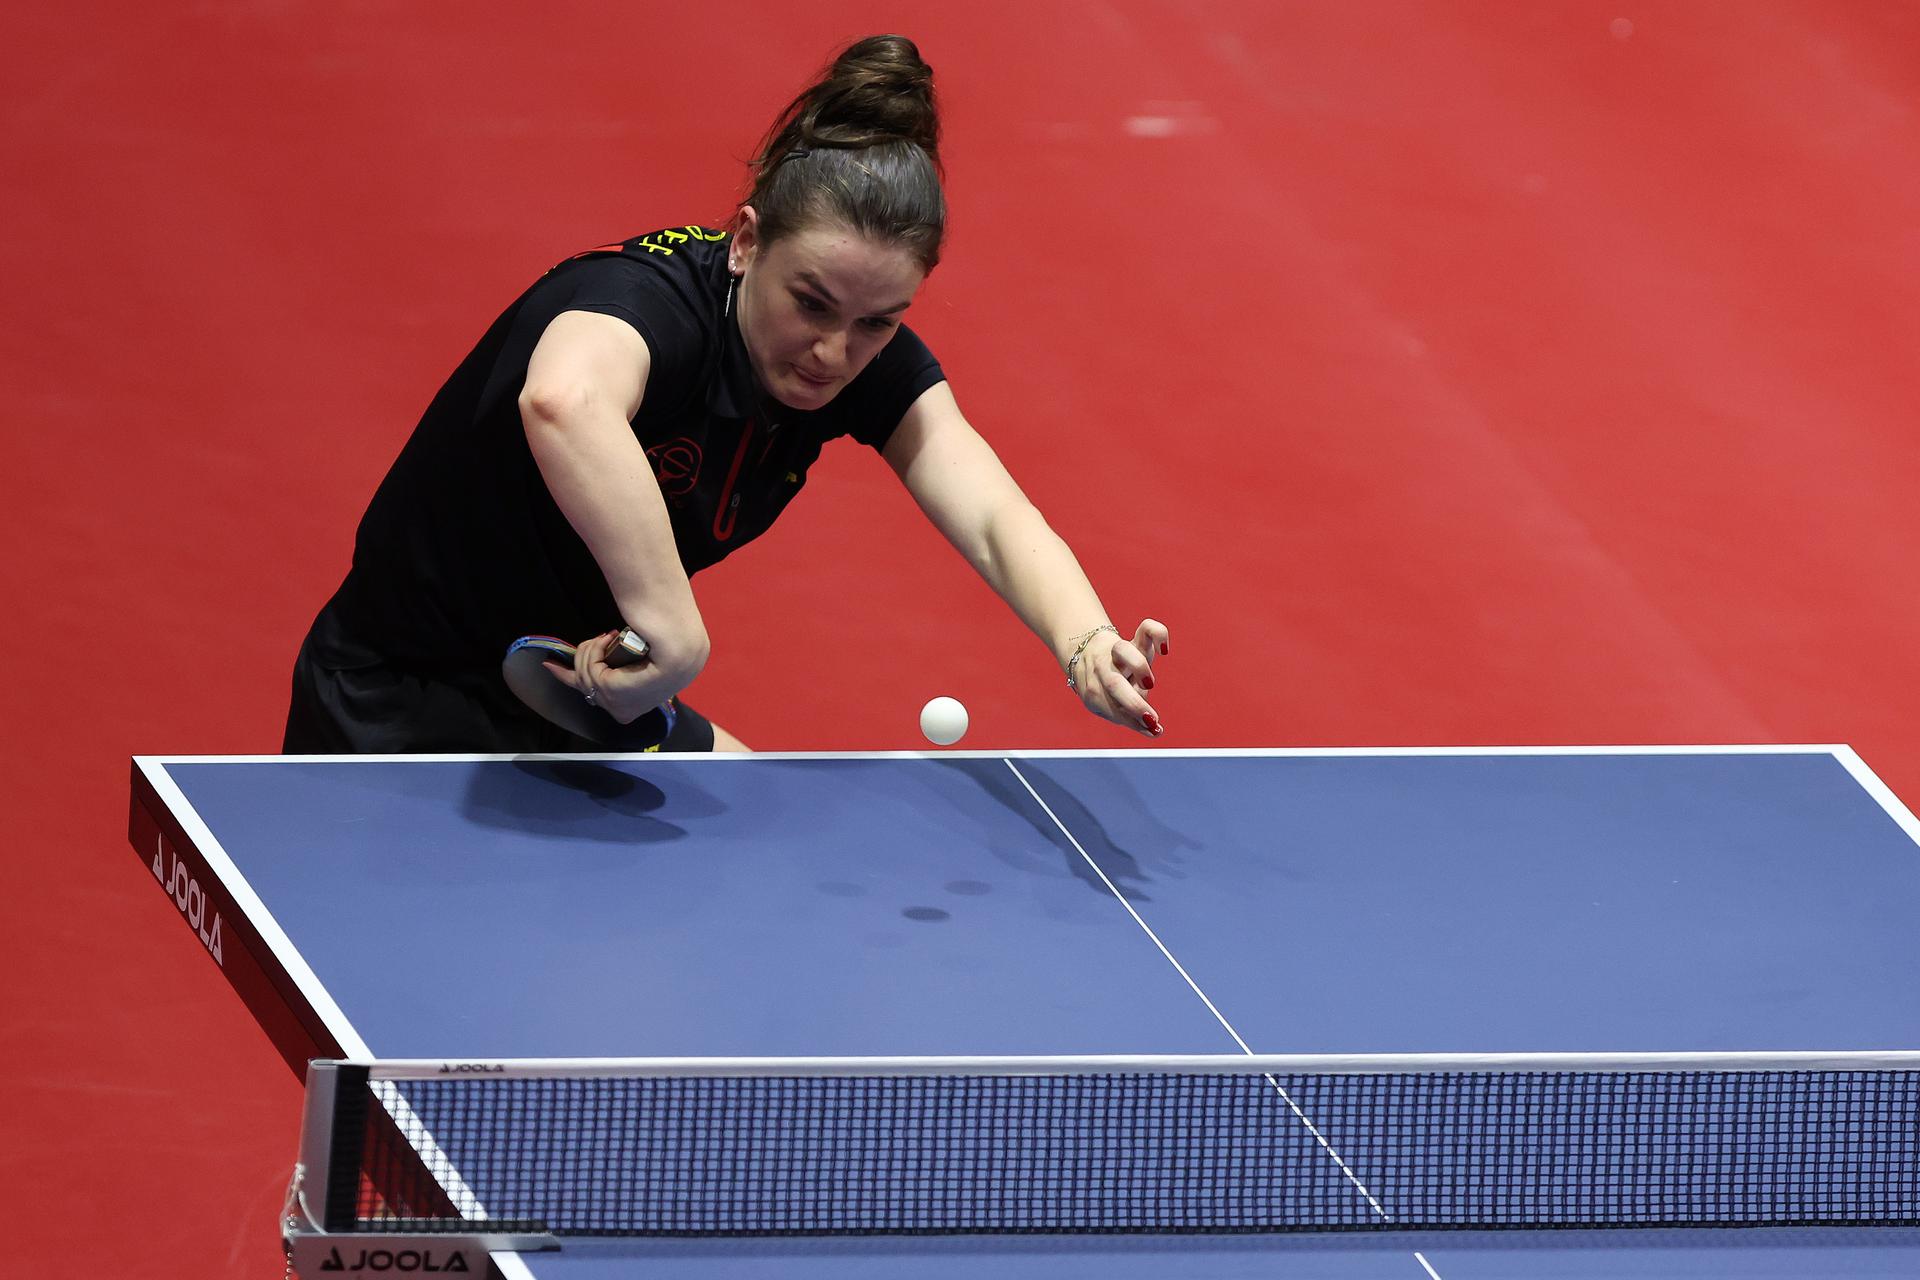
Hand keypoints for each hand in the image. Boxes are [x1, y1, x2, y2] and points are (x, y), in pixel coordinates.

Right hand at [543, 631, 664, 725]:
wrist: (680, 650)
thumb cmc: (665, 655)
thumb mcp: (638, 666)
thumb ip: (619, 668)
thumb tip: (607, 655)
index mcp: (627, 710)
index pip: (593, 696)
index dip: (567, 677)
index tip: (550, 665)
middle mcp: (620, 713)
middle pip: (582, 682)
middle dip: (583, 655)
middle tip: (599, 639)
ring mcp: (615, 705)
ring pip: (584, 673)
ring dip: (591, 650)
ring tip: (607, 637)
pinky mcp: (612, 692)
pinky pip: (589, 668)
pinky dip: (594, 650)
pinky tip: (606, 639)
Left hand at [1068, 619, 1168, 737]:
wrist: (1086, 652)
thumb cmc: (1104, 686)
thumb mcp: (1111, 705)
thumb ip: (1131, 718)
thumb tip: (1156, 732)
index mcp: (1098, 689)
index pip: (1110, 706)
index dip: (1131, 719)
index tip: (1152, 727)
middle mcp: (1106, 669)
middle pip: (1114, 683)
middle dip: (1133, 703)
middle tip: (1151, 717)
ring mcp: (1120, 652)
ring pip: (1123, 651)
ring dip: (1139, 668)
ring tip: (1149, 684)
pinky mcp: (1137, 638)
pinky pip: (1148, 629)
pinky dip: (1159, 635)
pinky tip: (1164, 651)